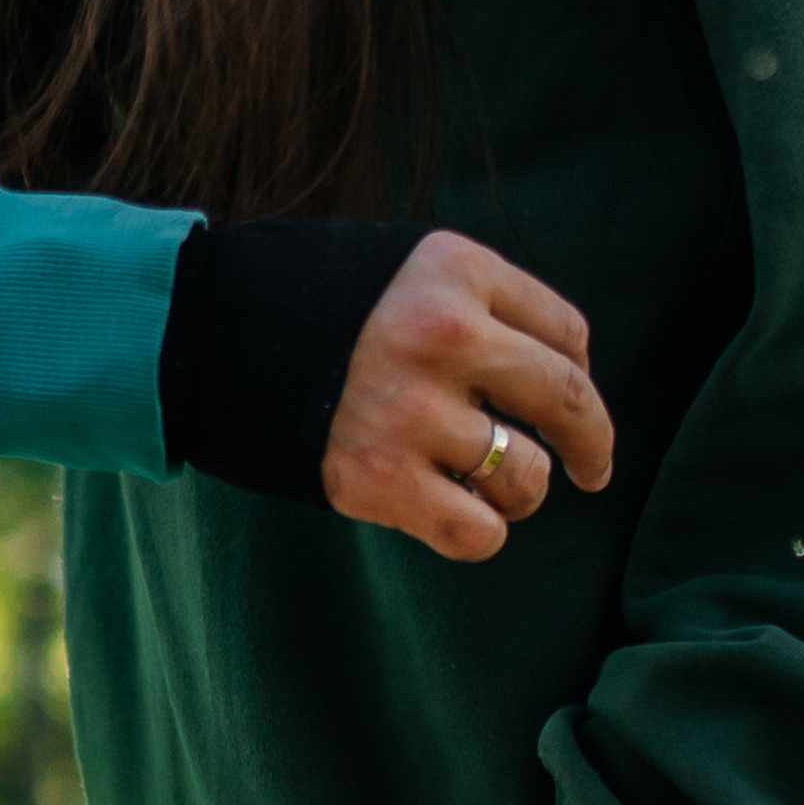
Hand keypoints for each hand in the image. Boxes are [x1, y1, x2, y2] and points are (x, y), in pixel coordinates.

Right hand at [325, 233, 612, 560]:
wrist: (209, 338)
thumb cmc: (317, 308)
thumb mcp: (403, 270)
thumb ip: (477, 305)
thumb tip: (565, 375)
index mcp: (456, 271)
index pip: (566, 334)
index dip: (577, 374)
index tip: (571, 405)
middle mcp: (443, 336)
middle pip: (565, 399)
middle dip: (592, 443)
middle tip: (595, 470)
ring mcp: (410, 412)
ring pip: (524, 477)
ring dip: (521, 493)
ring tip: (492, 489)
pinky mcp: (379, 481)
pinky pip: (477, 534)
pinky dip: (483, 533)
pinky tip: (465, 519)